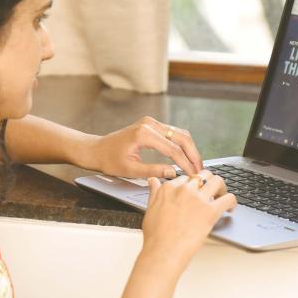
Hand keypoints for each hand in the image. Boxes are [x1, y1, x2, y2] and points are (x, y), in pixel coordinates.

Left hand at [82, 116, 203, 177]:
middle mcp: (149, 124)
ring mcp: (151, 122)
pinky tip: (186, 157)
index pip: (173, 149)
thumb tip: (173, 172)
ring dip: (190, 149)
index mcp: (144, 134)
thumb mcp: (130, 170)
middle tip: (200, 170)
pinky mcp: (151, 124)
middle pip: (181, 136)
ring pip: (180, 133)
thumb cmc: (110, 160)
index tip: (193, 175)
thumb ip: (153, 171)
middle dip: (193, 154)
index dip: (186, 163)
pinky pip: (173, 133)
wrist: (97, 150)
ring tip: (196, 165)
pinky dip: (182, 144)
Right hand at [141, 170, 236, 267]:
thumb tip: (154, 181)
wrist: (163, 252)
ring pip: (217, 181)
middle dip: (208, 182)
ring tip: (222, 196)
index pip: (185, 178)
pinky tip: (230, 208)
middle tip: (211, 192)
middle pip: (202, 176)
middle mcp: (184, 190)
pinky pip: (228, 198)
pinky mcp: (211, 211)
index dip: (192, 185)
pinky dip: (232, 202)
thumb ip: (154, 192)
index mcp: (169, 188)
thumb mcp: (150, 209)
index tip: (196, 193)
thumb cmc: (156, 237)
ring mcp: (198, 199)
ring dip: (222, 188)